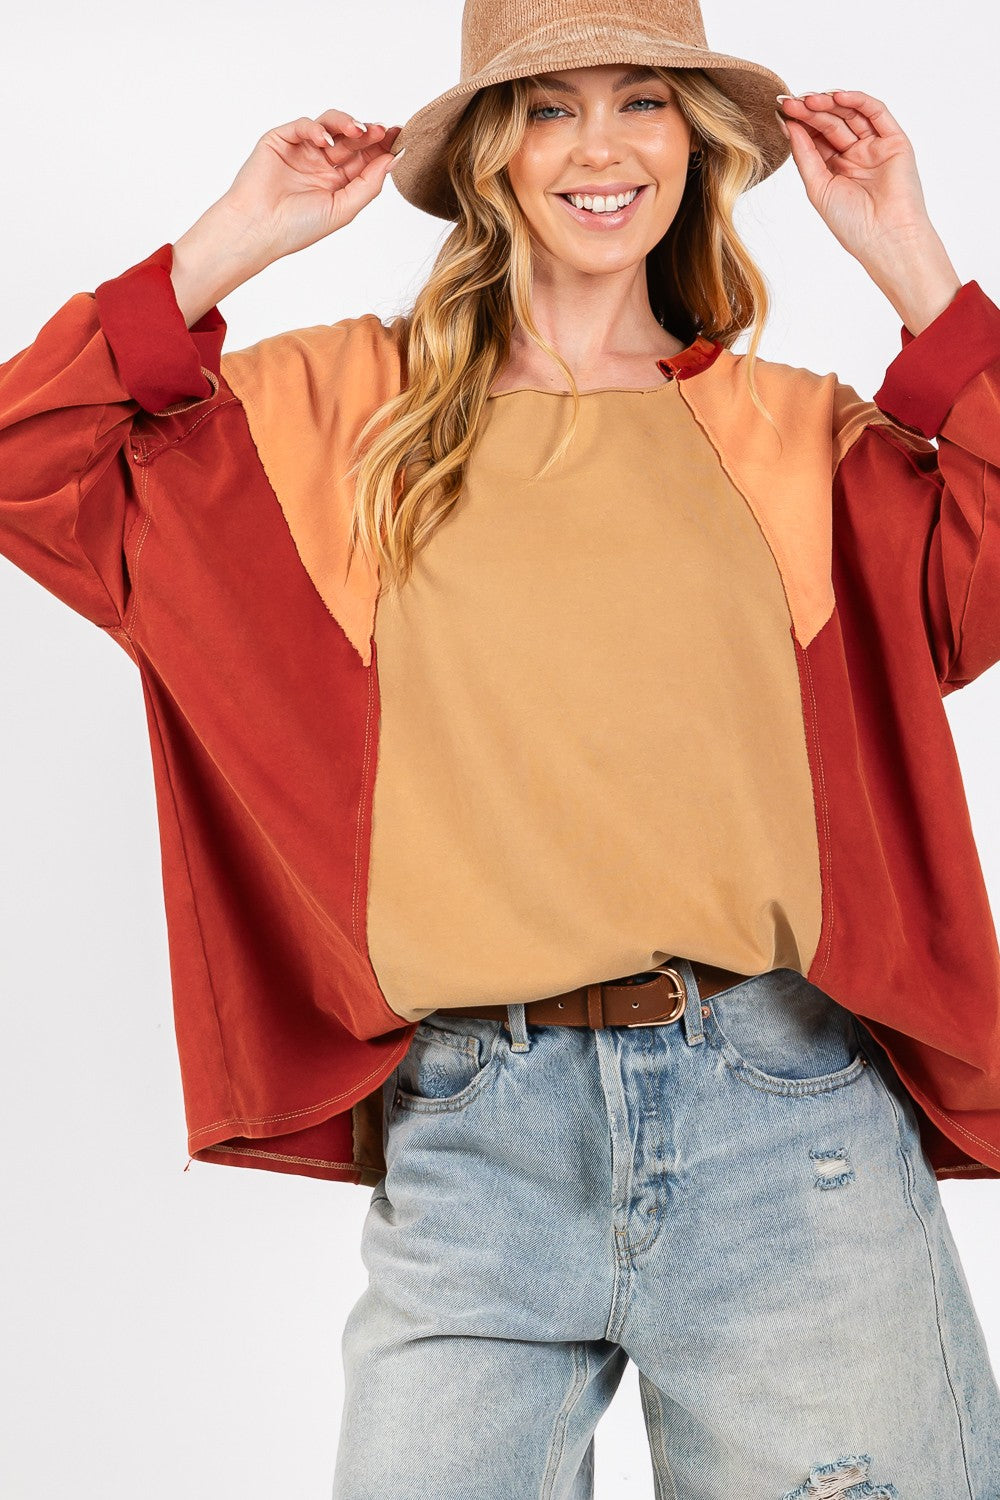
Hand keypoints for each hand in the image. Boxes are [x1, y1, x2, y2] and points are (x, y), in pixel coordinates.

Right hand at [221, 109, 402, 271]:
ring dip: (346, 124)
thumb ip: (370, 184)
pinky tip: (325, 141)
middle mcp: (322, 163)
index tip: (400, 137)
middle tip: (382, 130)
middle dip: (369, 132)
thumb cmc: (298, 227)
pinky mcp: (281, 139)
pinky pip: (304, 125)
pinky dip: (316, 128)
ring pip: (330, 125)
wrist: (258, 229)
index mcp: (338, 181)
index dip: (382, 146)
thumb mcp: (344, 208)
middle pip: (351, 139)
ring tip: (358, 130)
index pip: (365, 157)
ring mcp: (302, 149)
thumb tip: (394, 160)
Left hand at [776, 90, 961, 331]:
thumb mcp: (817, 187)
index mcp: (835, 169)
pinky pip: (876, 112)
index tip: (780, 112)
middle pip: (831, 123)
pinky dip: (857, 100)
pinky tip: (837, 96)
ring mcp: (875, 147)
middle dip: (810, 111)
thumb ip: (805, 155)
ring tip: (807, 100)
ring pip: (851, 114)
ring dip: (829, 103)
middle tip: (790, 102)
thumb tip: (789, 125)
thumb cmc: (851, 223)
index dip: (799, 123)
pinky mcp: (895, 141)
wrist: (885, 237)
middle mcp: (855, 155)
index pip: (815, 138)